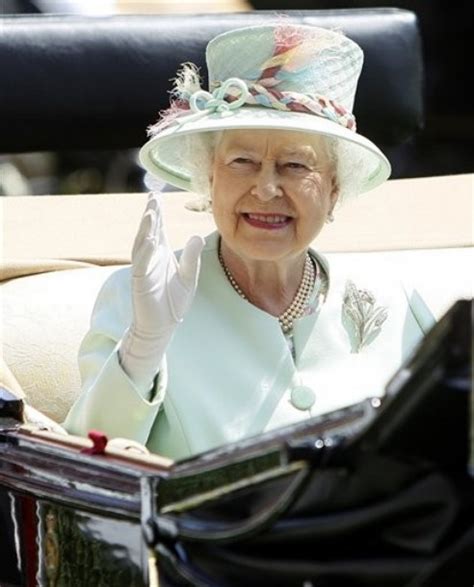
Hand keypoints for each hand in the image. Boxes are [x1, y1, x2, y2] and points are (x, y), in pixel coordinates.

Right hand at [119, 193, 203, 390]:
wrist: (162, 327)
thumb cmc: (173, 302)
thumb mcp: (188, 277)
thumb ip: (191, 257)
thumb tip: (197, 236)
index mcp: (161, 255)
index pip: (159, 230)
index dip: (158, 214)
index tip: (158, 196)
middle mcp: (150, 259)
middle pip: (149, 232)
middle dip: (151, 215)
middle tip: (154, 197)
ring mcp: (144, 270)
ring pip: (143, 245)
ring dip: (146, 229)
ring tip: (151, 213)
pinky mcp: (141, 283)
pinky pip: (141, 265)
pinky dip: (144, 252)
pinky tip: (149, 240)